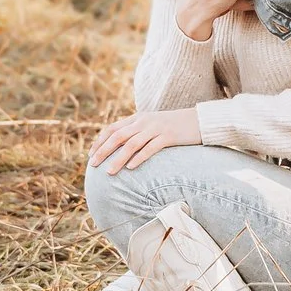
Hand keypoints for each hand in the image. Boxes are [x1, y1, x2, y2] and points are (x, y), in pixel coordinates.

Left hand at [87, 107, 202, 174]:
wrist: (199, 120)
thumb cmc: (174, 127)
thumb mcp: (153, 126)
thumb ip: (137, 133)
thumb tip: (121, 149)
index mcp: (138, 118)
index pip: (112, 128)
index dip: (100, 141)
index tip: (91, 155)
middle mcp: (144, 121)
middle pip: (118, 136)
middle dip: (103, 151)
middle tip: (93, 165)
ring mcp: (156, 128)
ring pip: (132, 144)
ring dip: (118, 158)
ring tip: (109, 172)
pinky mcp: (169, 136)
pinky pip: (151, 148)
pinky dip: (139, 158)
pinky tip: (131, 168)